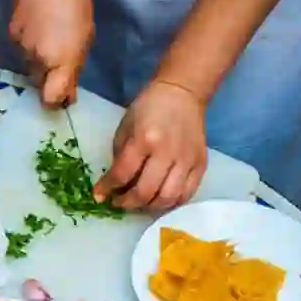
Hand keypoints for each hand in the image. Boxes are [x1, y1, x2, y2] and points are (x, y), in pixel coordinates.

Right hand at [8, 0, 92, 106]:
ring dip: (39, 56)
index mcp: (60, 62)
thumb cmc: (76, 2)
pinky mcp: (11, 34)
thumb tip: (68, 95)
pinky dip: (29, 41)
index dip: (56, 100)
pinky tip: (37, 23)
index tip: (64, 95)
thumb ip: (74, 68)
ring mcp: (21, 48)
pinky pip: (21, 47)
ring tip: (50, 33)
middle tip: (61, 55)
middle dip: (49, 76)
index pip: (50, 98)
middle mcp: (37, 61)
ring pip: (30, 63)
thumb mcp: (85, 37)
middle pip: (40, 82)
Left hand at [98, 79, 207, 210]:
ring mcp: (187, 160)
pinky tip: (159, 200)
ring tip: (139, 204)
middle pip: (145, 192)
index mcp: (145, 140)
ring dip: (149, 208)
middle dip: (127, 203)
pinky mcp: (201, 164)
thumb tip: (114, 185)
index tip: (99, 196)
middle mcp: (167, 153)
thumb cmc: (149, 108)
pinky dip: (171, 203)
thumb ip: (120, 157)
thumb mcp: (126, 127)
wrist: (183, 93)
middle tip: (119, 202)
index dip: (107, 189)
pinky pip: (186, 194)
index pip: (122, 174)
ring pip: (167, 199)